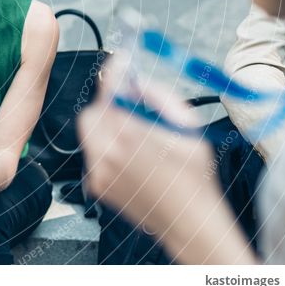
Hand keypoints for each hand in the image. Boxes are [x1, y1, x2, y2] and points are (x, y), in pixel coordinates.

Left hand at [77, 54, 221, 245]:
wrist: (188, 222)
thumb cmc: (195, 177)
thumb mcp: (187, 128)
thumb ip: (159, 97)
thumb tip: (137, 80)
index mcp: (131, 136)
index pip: (109, 94)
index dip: (114, 75)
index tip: (120, 64)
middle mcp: (108, 155)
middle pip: (90, 114)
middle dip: (106, 106)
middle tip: (127, 107)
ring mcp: (99, 173)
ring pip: (90, 135)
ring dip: (107, 128)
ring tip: (136, 138)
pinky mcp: (97, 186)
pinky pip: (93, 155)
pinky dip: (107, 149)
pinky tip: (132, 159)